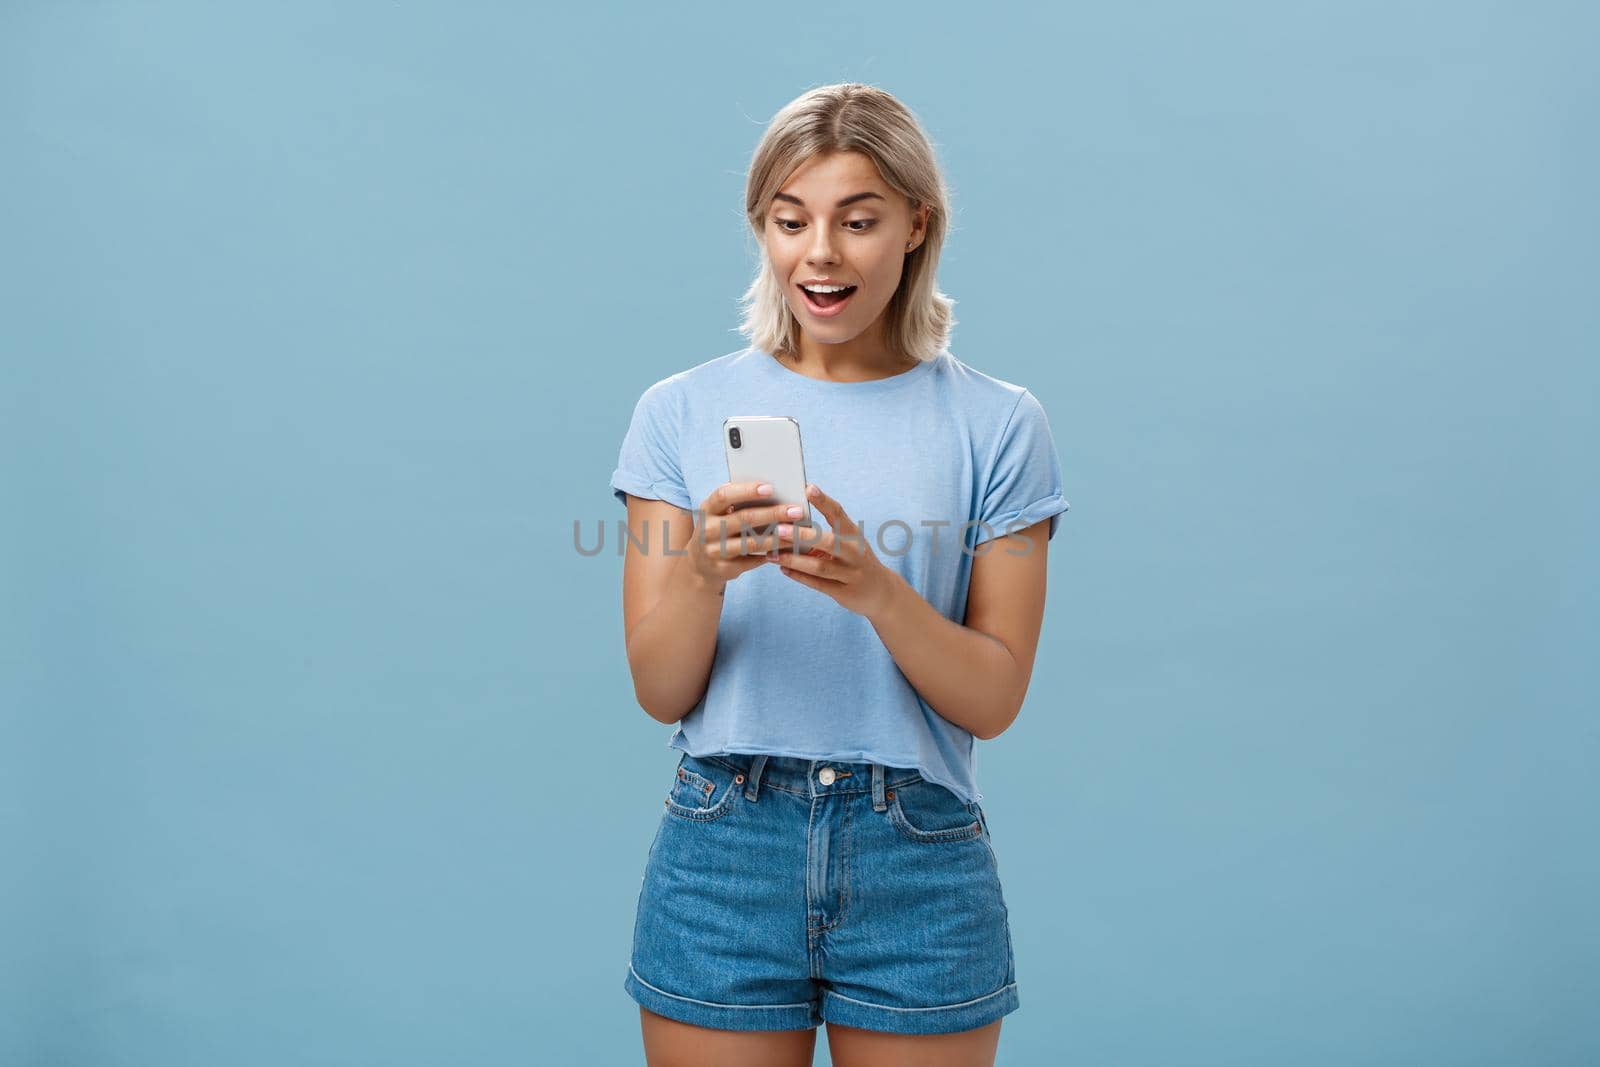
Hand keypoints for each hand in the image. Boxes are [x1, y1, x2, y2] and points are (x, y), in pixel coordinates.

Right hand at [683, 481, 798, 590]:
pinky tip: (789, 548)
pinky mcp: (724, 568)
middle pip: (743, 519)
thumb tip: (774, 491)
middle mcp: (708, 529)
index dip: (746, 491)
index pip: (724, 495)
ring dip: (778, 536)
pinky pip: (753, 560)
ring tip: (798, 531)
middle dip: (773, 513)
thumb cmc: (719, 528)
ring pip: (752, 542)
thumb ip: (738, 502)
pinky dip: (772, 553)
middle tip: (797, 511)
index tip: (770, 488)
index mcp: (707, 509)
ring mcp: (714, 551)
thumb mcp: (719, 513)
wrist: (700, 564)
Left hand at [770, 484, 900, 618]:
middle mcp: (855, 553)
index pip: (839, 514)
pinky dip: (799, 576)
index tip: (808, 488)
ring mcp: (851, 574)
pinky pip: (818, 585)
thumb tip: (791, 518)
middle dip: (802, 535)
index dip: (824, 501)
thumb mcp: (849, 542)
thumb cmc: (856, 559)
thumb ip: (827, 532)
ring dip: (794, 560)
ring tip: (773, 554)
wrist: (881, 592)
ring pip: (819, 566)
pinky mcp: (844, 592)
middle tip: (778, 528)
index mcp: (855, 535)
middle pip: (828, 542)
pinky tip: (783, 568)